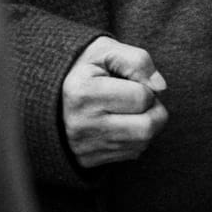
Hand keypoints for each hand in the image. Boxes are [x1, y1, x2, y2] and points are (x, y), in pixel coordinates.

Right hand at [62, 36, 167, 167]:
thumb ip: (138, 61)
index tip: (129, 80)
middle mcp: (80, 124)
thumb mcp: (107, 51)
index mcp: (82, 93)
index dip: (145, 85)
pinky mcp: (88, 161)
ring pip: (143, 142)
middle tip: (140, 97)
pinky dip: (135, 138)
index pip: (142, 97)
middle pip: (147, 127)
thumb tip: (161, 87)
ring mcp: (83, 146)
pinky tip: (120, 123)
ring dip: (146, 124)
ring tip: (129, 109)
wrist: (50, 94)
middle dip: (154, 110)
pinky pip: (133, 153)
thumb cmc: (87, 69)